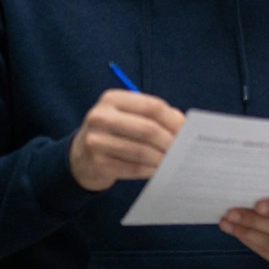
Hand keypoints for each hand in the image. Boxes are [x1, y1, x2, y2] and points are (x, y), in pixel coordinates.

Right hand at [69, 89, 184, 191]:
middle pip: (148, 129)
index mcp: (112, 99)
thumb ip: (157, 116)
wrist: (80, 156)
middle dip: (170, 142)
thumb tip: (186, 127)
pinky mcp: (97, 163)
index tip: (187, 132)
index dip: (174, 120)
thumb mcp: (129, 115)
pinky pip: (134, 168)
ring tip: (173, 161)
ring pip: (142, 151)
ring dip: (162, 158)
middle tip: (182, 150)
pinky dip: (150, 170)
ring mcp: (95, 140)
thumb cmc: (115, 131)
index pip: (152, 106)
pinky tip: (158, 170)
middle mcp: (100, 117)